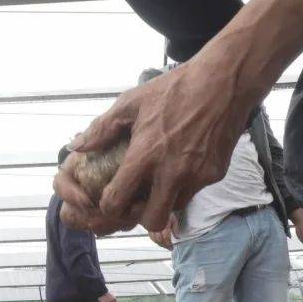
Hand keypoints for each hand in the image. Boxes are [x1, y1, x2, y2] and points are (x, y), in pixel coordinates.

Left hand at [59, 58, 252, 232]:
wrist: (226, 81)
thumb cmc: (175, 88)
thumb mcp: (131, 102)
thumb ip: (101, 129)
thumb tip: (76, 147)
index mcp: (145, 155)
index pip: (118, 202)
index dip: (108, 206)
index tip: (109, 198)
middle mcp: (172, 172)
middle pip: (151, 221)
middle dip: (139, 216)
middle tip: (134, 200)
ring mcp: (197, 176)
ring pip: (174, 209)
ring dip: (162, 201)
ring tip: (156, 181)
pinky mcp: (216, 174)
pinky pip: (193, 193)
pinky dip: (182, 187)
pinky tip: (178, 166)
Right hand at [148, 214, 178, 250]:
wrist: (158, 206)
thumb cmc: (166, 212)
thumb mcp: (173, 219)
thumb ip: (175, 229)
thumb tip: (178, 237)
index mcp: (164, 225)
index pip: (166, 238)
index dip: (169, 244)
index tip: (171, 248)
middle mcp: (156, 227)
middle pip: (159, 240)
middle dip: (164, 245)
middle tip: (168, 248)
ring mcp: (151, 227)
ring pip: (154, 239)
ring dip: (159, 244)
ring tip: (163, 246)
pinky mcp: (148, 227)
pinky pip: (150, 236)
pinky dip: (154, 240)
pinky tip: (157, 241)